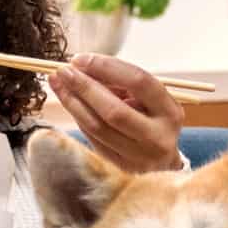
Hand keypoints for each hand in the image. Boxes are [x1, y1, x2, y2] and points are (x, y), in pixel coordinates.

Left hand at [51, 53, 183, 172]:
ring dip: (73, 102)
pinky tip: (68, 101)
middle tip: (63, 71)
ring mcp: (138, 157)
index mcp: (170, 112)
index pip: (138, 82)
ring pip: (97, 127)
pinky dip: (77, 117)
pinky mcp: (119, 168)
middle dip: (84, 87)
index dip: (107, 68)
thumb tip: (82, 67)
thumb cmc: (151, 120)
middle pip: (114, 110)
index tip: (81, 59)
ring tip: (58, 83)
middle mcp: (157, 137)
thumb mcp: (147, 99)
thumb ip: (121, 84)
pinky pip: (92, 138)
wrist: (161, 163)